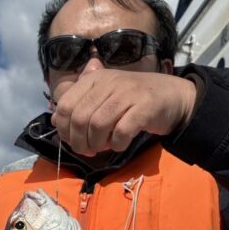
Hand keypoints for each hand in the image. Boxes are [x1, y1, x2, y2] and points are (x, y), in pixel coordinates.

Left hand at [50, 70, 196, 156]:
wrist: (173, 97)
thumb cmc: (134, 100)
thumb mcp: (104, 96)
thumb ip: (80, 104)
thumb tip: (55, 118)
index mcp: (94, 79)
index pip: (65, 105)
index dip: (63, 129)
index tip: (72, 140)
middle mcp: (108, 83)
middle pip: (79, 118)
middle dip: (79, 142)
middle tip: (89, 150)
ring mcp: (127, 94)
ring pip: (97, 125)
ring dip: (97, 144)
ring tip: (104, 147)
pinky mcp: (144, 108)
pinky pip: (121, 132)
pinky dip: (117, 144)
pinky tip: (120, 144)